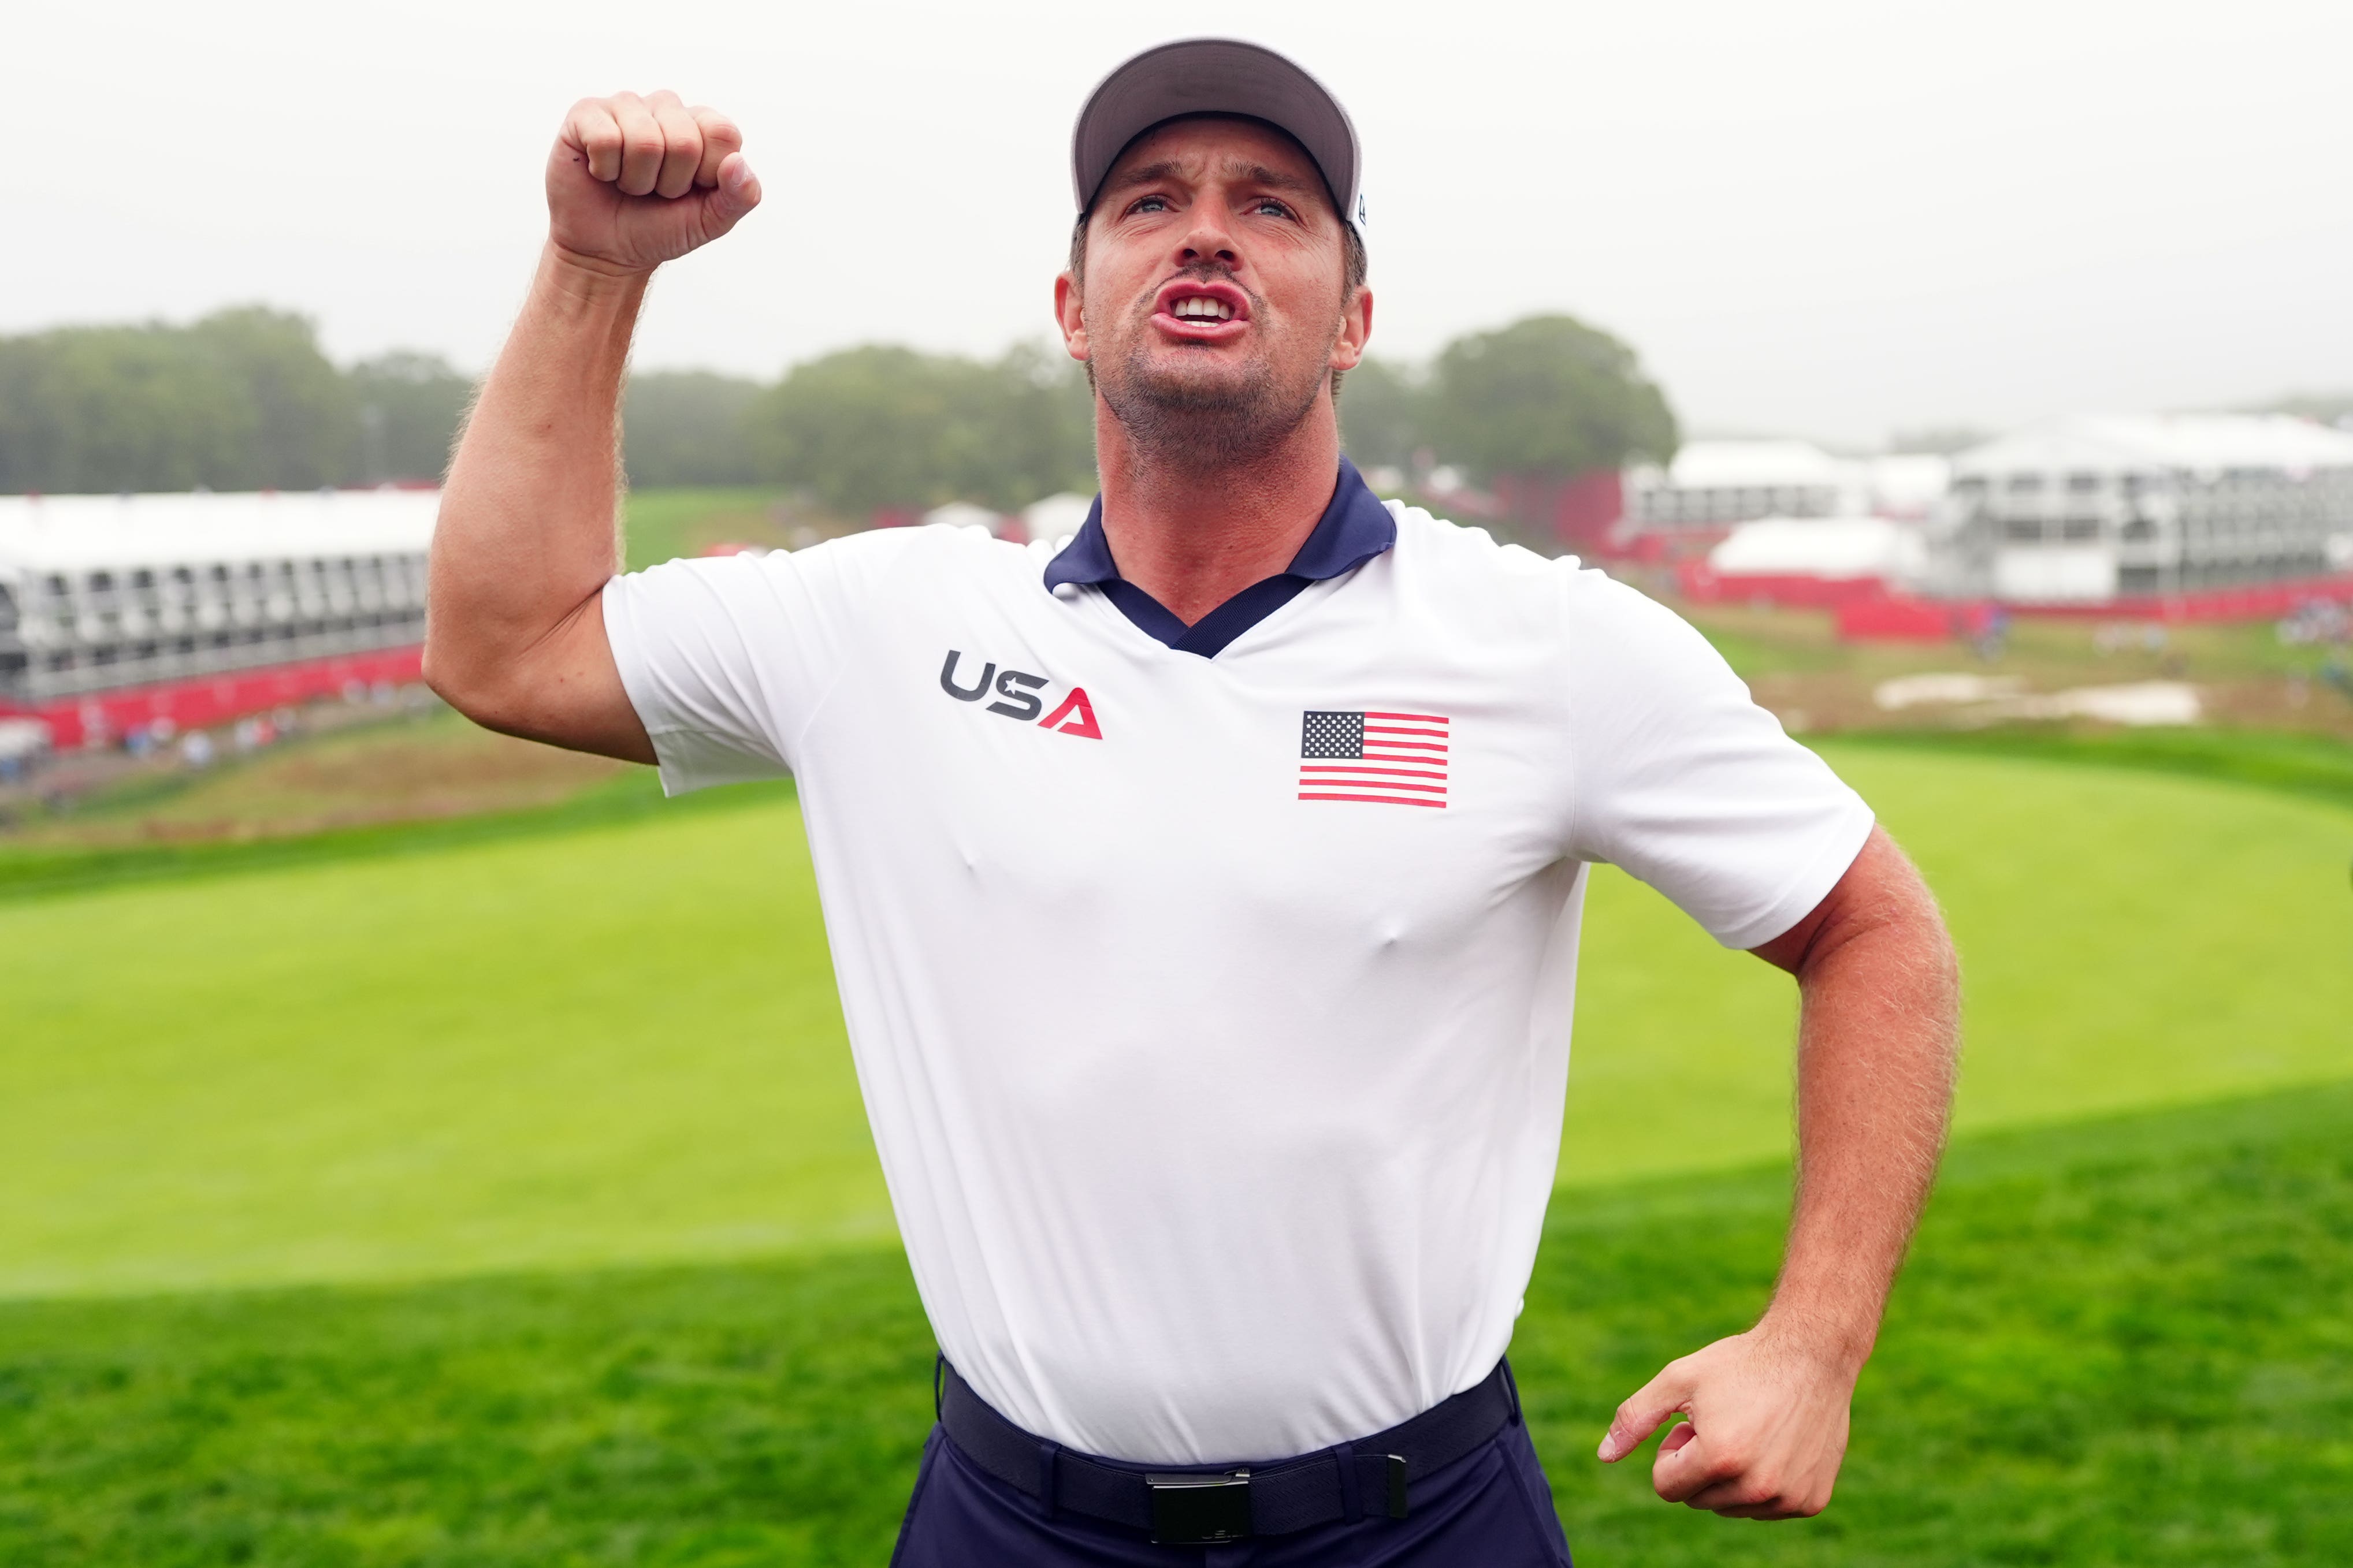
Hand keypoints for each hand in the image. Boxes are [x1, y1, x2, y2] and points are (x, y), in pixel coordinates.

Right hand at [545, 91, 761, 276]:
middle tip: (655, 191)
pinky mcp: (586, 113)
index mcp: (702, 126)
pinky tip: (602, 172)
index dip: (706, 174)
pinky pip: (605, 138)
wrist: (606, 251)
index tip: (690, 190)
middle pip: (685, 141)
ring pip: (644, 141)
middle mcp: (666, 107)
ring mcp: (626, 105)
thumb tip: (738, 162)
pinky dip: (605, 170)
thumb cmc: (660, 228)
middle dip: (670, 183)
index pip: (722, 133)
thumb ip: (740, 196)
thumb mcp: (710, 221)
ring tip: (629, 184)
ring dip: (636, 180)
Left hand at [1596, 1325, 1858, 1518]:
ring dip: (1730, 1476)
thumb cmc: (1739, 1364)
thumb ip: (1635, 1418)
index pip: (1666, 1487)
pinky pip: (1766, 1508)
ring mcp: (1787, 1498)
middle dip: (1699, 1465)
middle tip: (1721, 1423)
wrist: (1813, 1355)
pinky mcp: (1810, 1501)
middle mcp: (1757, 1486)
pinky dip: (1762, 1483)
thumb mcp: (1679, 1379)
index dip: (1671, 1451)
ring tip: (1748, 1430)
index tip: (1691, 1423)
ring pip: (1730, 1508)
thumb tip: (1604, 1456)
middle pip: (1697, 1500)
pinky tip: (1776, 1444)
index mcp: (1720, 1458)